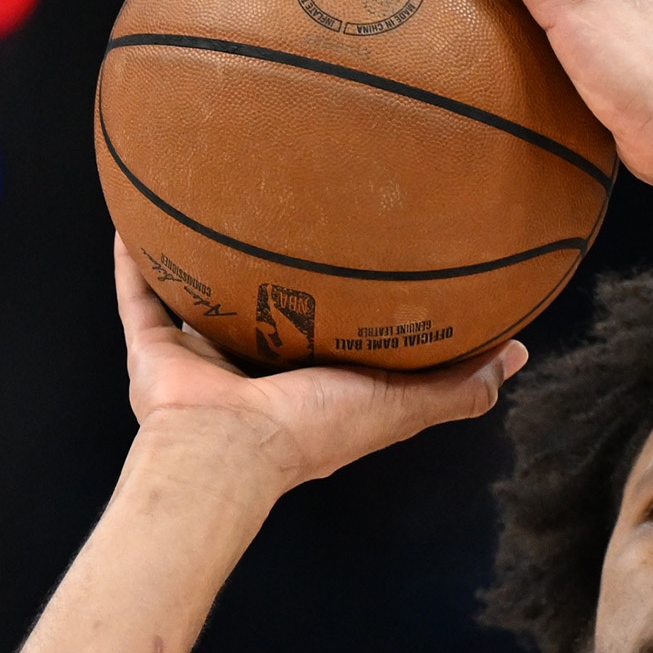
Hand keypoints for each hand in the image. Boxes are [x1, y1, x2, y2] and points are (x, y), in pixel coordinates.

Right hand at [115, 239, 521, 495]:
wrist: (228, 449)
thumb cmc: (311, 431)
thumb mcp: (400, 404)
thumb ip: (457, 385)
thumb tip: (518, 354)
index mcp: (302, 385)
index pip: (324, 337)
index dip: (342, 303)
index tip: (364, 256)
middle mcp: (247, 371)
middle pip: (257, 314)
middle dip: (267, 275)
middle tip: (285, 211)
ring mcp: (197, 361)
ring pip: (196, 301)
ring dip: (198, 261)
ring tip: (208, 203)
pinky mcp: (153, 350)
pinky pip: (139, 296)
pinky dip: (133, 262)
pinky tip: (136, 215)